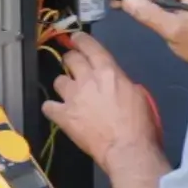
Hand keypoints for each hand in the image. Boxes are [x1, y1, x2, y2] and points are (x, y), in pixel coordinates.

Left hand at [40, 35, 159, 168]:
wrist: (127, 148)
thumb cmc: (139, 124)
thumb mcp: (137, 93)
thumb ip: (120, 81)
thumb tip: (113, 80)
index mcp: (108, 71)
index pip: (89, 46)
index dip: (80, 40)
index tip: (76, 38)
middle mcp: (87, 79)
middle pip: (70, 59)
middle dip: (71, 59)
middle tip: (73, 65)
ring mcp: (73, 97)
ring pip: (58, 80)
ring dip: (64, 85)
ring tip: (70, 94)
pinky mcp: (64, 116)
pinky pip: (48, 106)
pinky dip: (52, 108)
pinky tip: (58, 111)